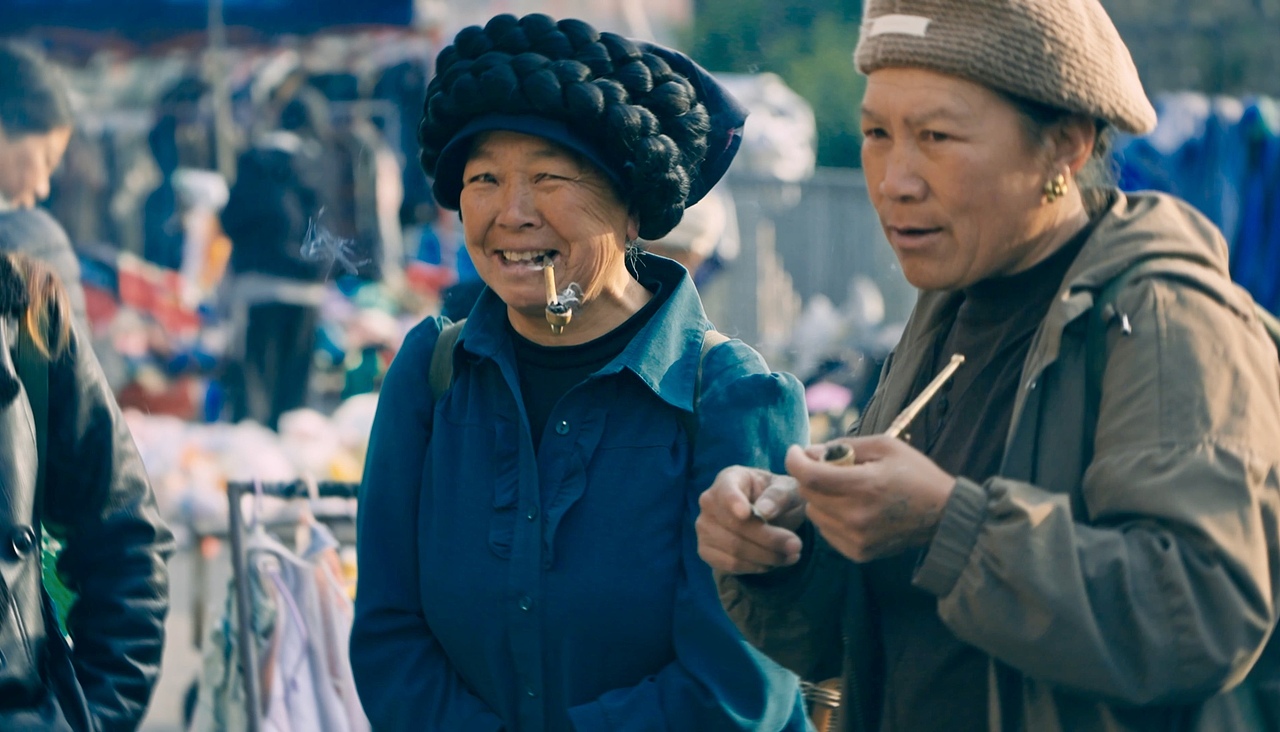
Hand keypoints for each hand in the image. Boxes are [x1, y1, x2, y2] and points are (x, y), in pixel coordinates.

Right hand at [696, 466, 806, 574]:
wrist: (772, 515)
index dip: (734, 502)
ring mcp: (704, 527)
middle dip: (769, 539)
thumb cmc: (779, 497)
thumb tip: (764, 511)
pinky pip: (729, 564)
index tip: (746, 513)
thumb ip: (778, 496)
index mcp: (729, 478)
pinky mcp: (707, 550)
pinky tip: (772, 563)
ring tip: (791, 555)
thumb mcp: (788, 489)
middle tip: (796, 545)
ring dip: (766, 556)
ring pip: (733, 548)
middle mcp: (710, 501)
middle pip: (735, 526)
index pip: (726, 491)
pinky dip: (754, 567)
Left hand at [787, 435, 954, 562]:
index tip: (796, 451)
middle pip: (808, 493)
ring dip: (820, 498)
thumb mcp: (885, 446)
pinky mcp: (858, 553)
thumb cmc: (915, 474)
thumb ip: (844, 447)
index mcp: (864, 486)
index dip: (795, 460)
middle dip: (810, 476)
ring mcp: (856, 538)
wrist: (943, 516)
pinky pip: (826, 531)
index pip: (809, 475)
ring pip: (814, 513)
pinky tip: (851, 509)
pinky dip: (831, 517)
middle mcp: (856, 515)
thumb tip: (809, 453)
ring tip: (844, 489)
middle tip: (827, 467)